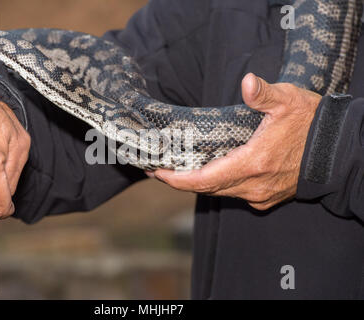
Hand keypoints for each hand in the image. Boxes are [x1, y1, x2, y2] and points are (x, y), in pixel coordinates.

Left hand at [148, 73, 321, 209]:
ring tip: (179, 169)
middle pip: (207, 188)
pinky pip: (235, 193)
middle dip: (181, 180)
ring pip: (220, 192)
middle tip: (161, 168)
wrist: (338, 151)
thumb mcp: (288, 101)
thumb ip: (263, 94)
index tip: (158, 173)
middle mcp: (253, 186)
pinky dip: (218, 185)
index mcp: (252, 164)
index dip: (177, 180)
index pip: (203, 180)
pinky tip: (210, 172)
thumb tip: (247, 82)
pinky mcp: (267, 198)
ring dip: (199, 183)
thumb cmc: (312, 125)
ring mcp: (260, 195)